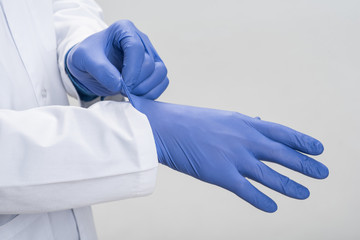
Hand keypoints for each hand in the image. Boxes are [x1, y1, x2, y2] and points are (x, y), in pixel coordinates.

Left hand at [66, 20, 168, 99]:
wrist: (90, 67)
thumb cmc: (88, 57)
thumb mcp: (83, 58)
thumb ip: (100, 69)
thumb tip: (119, 84)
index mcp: (124, 29)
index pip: (136, 48)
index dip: (131, 70)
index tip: (121, 85)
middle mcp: (141, 40)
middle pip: (150, 64)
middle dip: (136, 83)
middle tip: (121, 90)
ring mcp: (150, 55)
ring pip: (161, 73)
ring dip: (147, 89)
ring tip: (129, 94)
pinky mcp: (154, 70)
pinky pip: (163, 82)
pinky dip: (152, 93)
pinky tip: (137, 96)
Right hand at [131, 95, 328, 211]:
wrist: (166, 128)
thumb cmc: (191, 121)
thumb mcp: (223, 116)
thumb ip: (243, 123)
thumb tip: (259, 122)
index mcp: (245, 124)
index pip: (282, 133)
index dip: (302, 141)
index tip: (318, 148)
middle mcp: (245, 140)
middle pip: (283, 155)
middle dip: (305, 165)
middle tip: (322, 173)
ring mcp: (235, 158)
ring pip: (270, 175)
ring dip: (290, 185)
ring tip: (305, 193)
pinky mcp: (222, 175)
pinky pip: (248, 191)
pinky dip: (262, 200)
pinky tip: (273, 207)